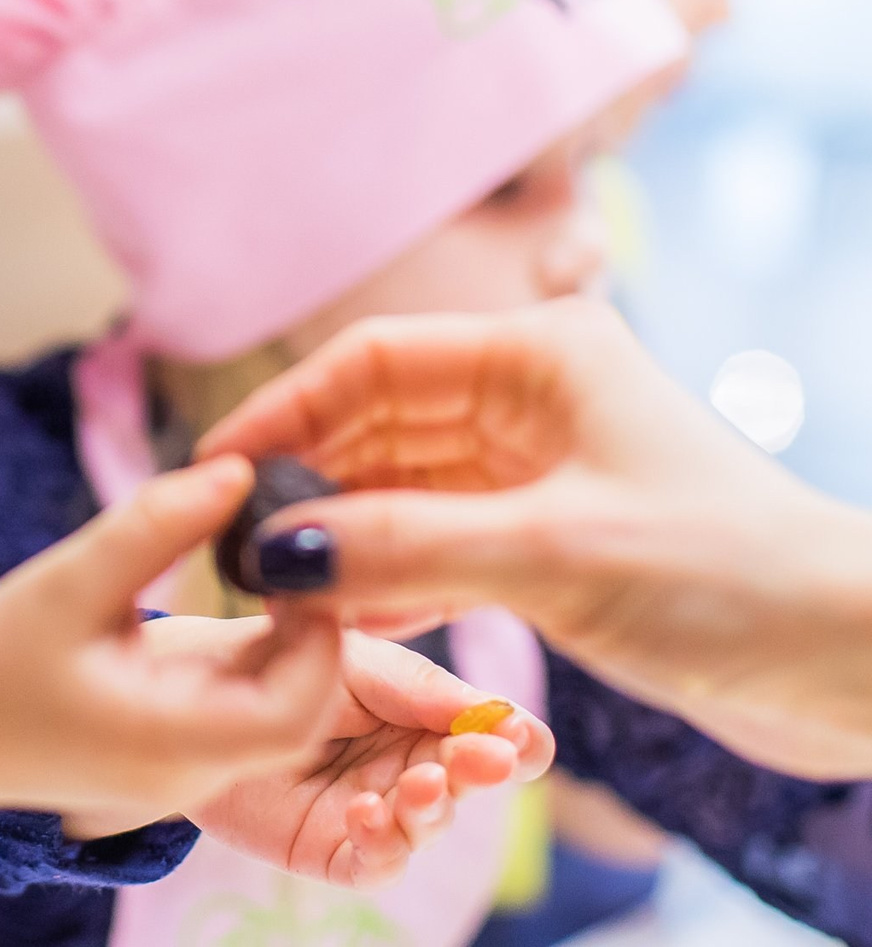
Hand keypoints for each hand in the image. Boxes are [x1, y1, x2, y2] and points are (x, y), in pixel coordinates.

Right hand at [0, 456, 357, 828]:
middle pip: (302, 717)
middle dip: (314, 638)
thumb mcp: (67, 580)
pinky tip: (231, 608)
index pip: (300, 707)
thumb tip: (239, 470)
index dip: (322, 633)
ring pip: (277, 719)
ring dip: (286, 650)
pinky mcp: (168, 764)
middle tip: (294, 558)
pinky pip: (238, 718)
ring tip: (265, 571)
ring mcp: (181, 779)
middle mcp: (191, 776)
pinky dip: (252, 665)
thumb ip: (155, 525)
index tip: (300, 560)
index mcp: (172, 743)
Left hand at [178, 627, 551, 886]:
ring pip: (427, 825)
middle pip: (469, 782)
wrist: (194, 689)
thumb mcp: (352, 658)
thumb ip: (419, 686)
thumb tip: (503, 714)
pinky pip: (375, 862)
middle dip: (479, 771)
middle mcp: (412, 765)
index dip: (515, 740)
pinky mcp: (335, 848)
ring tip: (420, 783)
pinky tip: (368, 814)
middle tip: (483, 759)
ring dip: (433, 808)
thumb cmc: (279, 660)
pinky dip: (381, 845)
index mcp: (427, 715)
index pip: (494, 735)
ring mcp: (377, 810)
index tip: (519, 734)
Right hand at [198, 297, 871, 777]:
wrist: (851, 663)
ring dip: (342, 542)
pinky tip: (348, 625)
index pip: (370, 362)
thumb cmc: (728, 577)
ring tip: (278, 599)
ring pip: (400, 494)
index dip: (282, 412)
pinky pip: (436, 547)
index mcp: (537, 358)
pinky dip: (389, 580)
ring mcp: (539, 474)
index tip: (212, 472)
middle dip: (304, 487)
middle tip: (235, 551)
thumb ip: (401, 547)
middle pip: (375, 427)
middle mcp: (531, 402)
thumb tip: (275, 554)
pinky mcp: (551, 542)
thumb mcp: (549, 553)